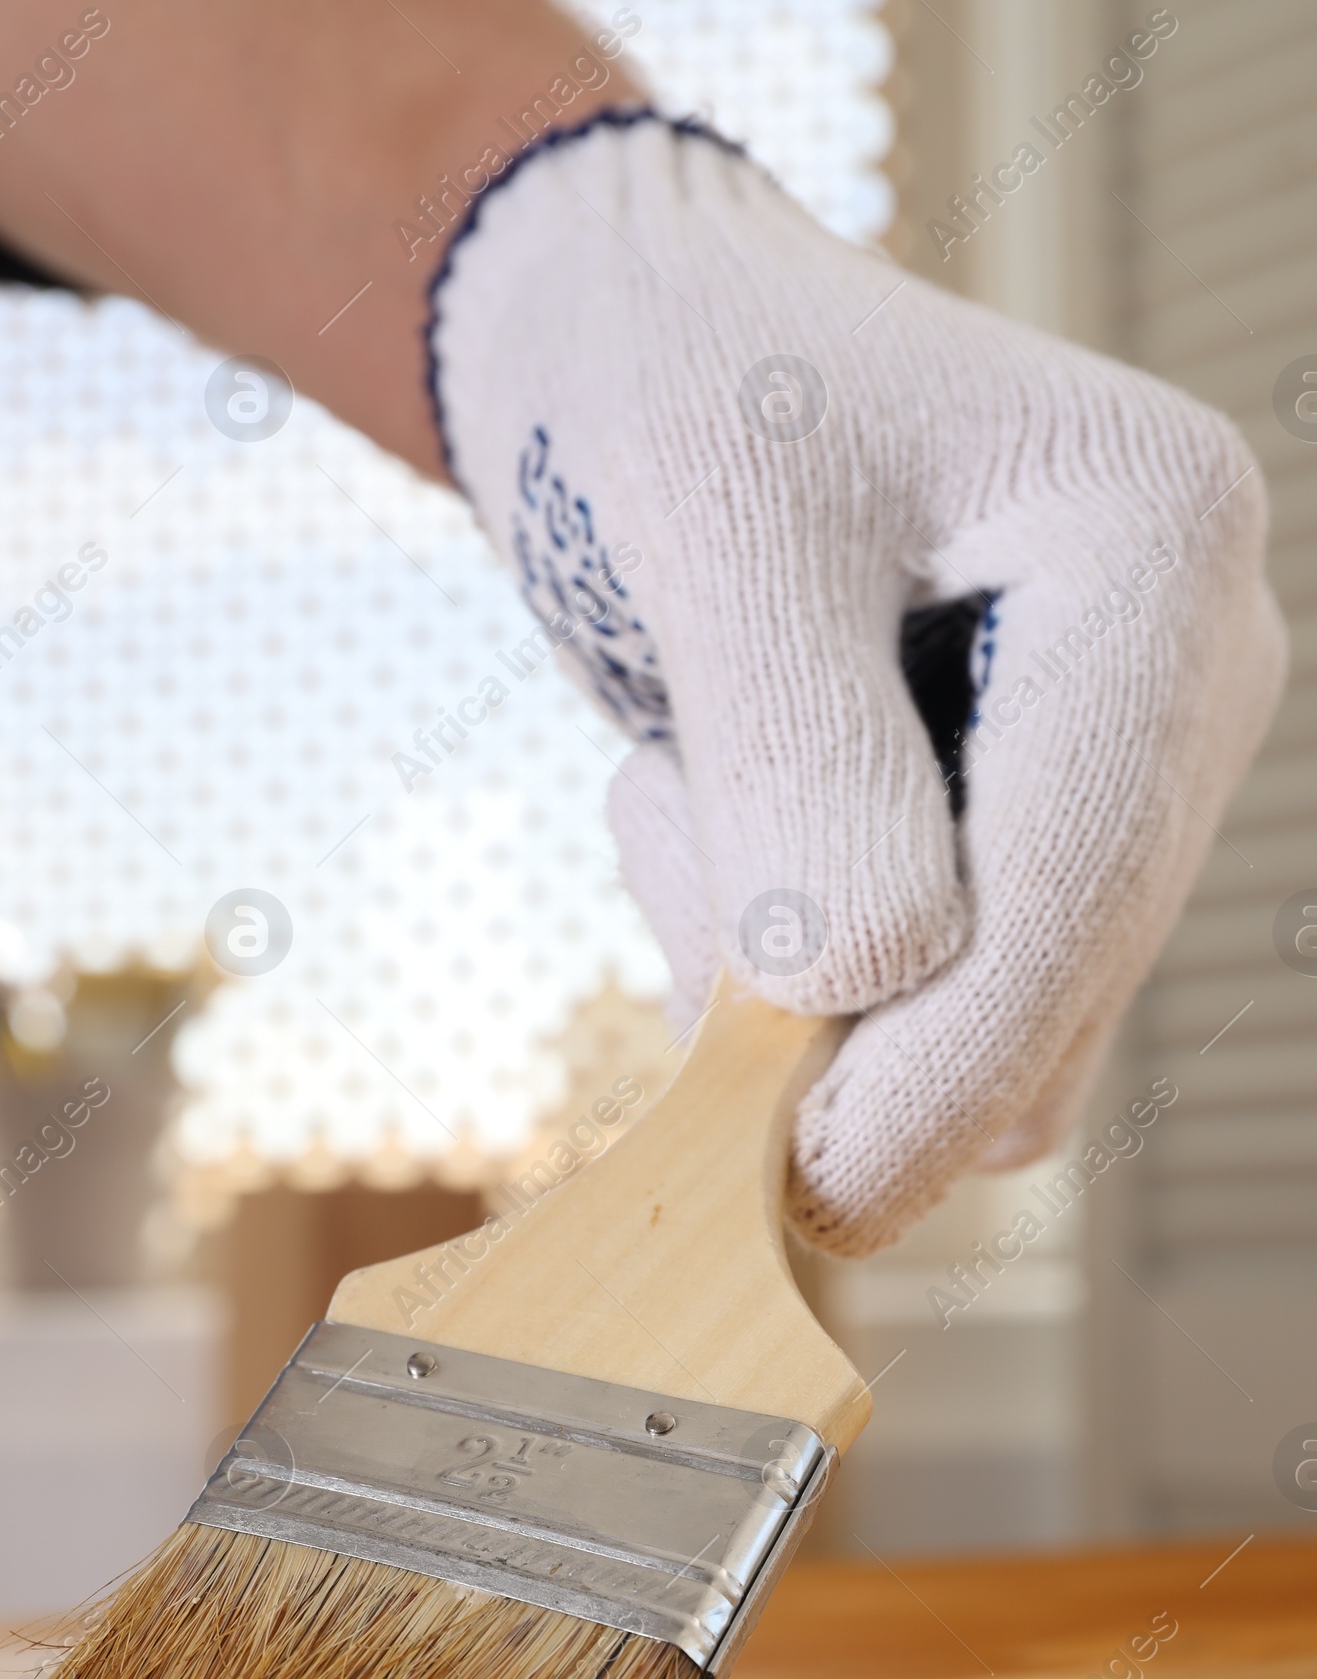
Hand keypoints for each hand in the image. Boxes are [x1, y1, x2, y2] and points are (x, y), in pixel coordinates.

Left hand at [430, 112, 1285, 1254]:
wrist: (637, 349)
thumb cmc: (671, 392)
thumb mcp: (712, 542)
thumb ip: (797, 774)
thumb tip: (864, 1002)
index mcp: (1156, 550)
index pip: (1079, 890)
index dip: (944, 1071)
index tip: (809, 1189)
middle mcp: (1181, 673)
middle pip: (1051, 993)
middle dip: (846, 1021)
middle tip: (664, 831)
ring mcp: (1113, 769)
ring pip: (986, 1030)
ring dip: (793, 975)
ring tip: (686, 770)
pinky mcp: (1025, 836)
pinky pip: (921, 1005)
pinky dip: (787, 965)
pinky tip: (717, 800)